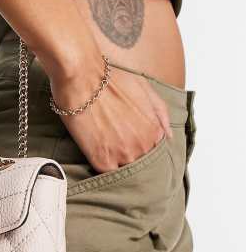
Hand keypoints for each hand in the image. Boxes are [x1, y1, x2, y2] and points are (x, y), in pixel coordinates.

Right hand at [50, 60, 171, 172]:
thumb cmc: (111, 79)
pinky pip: (105, 174)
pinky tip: (93, 152)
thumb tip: (168, 135)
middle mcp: (143, 146)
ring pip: (123, 171)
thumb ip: (160, 113)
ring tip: (101, 145)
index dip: (137, 145)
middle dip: (126, 155)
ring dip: (114, 162)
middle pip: (138, 162)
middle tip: (110, 141)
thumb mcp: (145, 88)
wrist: (83, 77)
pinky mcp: (102, 161)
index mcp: (155, 131)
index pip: (152, 152)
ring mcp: (124, 155)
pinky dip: (99, 166)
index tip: (124, 138)